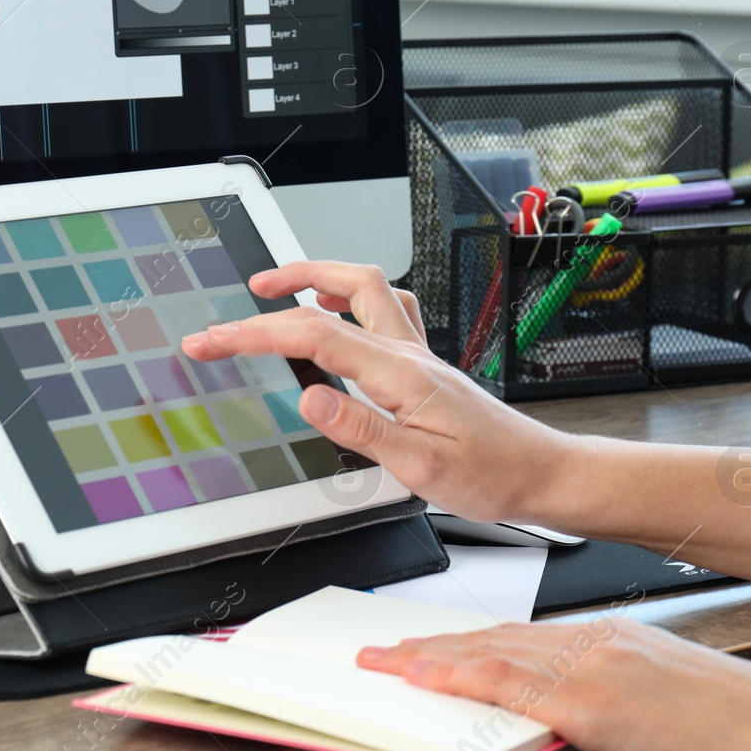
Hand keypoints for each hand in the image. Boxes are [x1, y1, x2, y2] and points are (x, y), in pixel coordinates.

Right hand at [180, 261, 570, 524]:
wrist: (539, 474)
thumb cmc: (489, 474)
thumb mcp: (419, 466)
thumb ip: (360, 429)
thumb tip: (310, 398)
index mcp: (399, 374)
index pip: (312, 336)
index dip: (253, 333)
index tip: (212, 340)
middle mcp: (409, 352)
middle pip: (343, 284)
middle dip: (287, 279)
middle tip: (244, 293)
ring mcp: (418, 353)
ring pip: (366, 286)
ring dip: (319, 276)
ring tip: (279, 287)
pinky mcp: (425, 364)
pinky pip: (386, 309)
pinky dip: (351, 297)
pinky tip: (338, 309)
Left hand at [357, 620, 750, 750]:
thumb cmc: (742, 734)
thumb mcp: (659, 710)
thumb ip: (602, 704)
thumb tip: (556, 718)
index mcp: (615, 640)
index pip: (520, 636)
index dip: (466, 641)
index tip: (426, 646)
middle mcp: (598, 641)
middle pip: (495, 638)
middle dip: (433, 647)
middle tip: (382, 651)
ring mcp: (595, 665)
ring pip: (491, 654)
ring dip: (429, 661)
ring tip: (382, 666)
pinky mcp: (596, 699)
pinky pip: (510, 684)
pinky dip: (459, 676)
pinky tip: (423, 678)